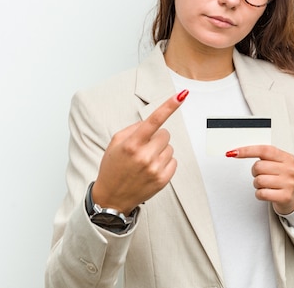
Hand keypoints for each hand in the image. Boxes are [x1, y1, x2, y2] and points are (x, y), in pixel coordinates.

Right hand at [92, 90, 188, 214]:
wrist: (112, 197)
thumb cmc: (113, 168)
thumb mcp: (115, 143)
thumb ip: (134, 129)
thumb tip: (152, 121)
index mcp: (131, 144)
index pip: (154, 120)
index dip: (169, 106)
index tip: (181, 95)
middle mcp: (144, 156)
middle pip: (165, 134)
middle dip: (156, 138)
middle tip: (144, 148)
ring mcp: (155, 169)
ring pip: (170, 147)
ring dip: (160, 151)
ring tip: (145, 161)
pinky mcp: (163, 179)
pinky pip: (174, 161)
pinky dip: (165, 162)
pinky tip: (152, 169)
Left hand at [226, 145, 293, 214]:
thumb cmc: (282, 178)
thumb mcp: (279, 163)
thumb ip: (265, 156)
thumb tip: (238, 152)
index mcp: (287, 158)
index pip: (264, 150)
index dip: (247, 150)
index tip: (234, 152)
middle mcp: (289, 169)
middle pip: (259, 166)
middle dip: (255, 172)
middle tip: (262, 175)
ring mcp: (288, 183)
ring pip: (258, 180)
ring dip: (257, 184)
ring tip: (265, 185)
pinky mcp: (284, 196)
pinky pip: (261, 193)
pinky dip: (259, 194)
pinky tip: (266, 192)